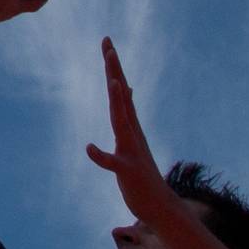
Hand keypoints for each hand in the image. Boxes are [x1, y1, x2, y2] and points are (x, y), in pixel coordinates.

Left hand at [84, 38, 187, 223]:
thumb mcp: (132, 138)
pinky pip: (113, 162)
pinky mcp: (128, 171)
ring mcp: (131, 151)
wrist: (159, 205)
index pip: (120, 91)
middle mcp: (132, 133)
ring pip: (122, 122)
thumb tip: (126, 89)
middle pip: (121, 97)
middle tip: (108, 46)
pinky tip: (89, 148)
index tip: (107, 43)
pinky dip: (101, 155)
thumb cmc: (141, 173)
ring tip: (115, 82)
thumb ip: (127, 114)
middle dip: (114, 72)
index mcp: (130, 126)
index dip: (113, 67)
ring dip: (119, 103)